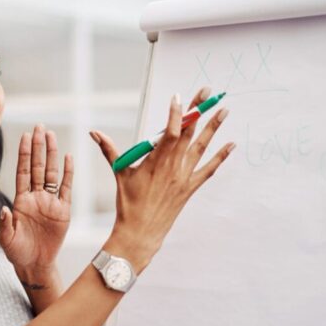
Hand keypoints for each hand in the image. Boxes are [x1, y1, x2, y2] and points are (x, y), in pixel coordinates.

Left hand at [0, 124, 73, 277]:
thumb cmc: (18, 251)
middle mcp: (36, 197)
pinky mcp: (63, 211)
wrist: (35, 264)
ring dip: (52, 154)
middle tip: (39, 126)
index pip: (23, 171)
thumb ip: (4, 224)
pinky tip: (68, 157)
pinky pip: (66, 188)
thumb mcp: (6, 239)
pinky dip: (68, 173)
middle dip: (38, 146)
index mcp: (21, 200)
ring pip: (52, 173)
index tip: (25, 136)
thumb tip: (4, 210)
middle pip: (38, 166)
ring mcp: (50, 202)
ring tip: (51, 135)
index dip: (25, 154)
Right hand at [91, 86, 233, 270]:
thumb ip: (109, 150)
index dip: (176, 114)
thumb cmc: (128, 204)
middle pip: (188, 133)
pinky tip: (231, 145)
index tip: (179, 97)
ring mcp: (183, 177)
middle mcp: (172, 167)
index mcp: (155, 162)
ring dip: (213, 128)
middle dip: (198, 111)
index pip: (169, 133)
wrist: (140, 232)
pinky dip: (220, 157)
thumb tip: (94, 133)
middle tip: (208, 93)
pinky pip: (208, 170)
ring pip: (201, 147)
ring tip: (224, 110)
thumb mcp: (119, 173)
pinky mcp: (189, 188)